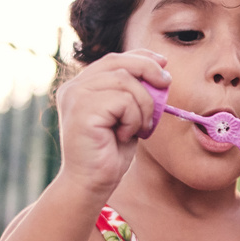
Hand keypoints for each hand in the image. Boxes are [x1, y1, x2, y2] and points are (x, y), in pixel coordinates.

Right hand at [54, 49, 168, 195]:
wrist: (91, 183)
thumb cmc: (110, 153)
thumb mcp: (126, 115)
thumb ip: (134, 92)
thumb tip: (160, 68)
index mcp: (81, 86)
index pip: (113, 59)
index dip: (141, 57)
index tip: (163, 64)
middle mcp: (73, 87)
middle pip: (119, 62)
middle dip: (149, 71)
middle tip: (166, 85)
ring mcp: (75, 96)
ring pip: (125, 81)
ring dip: (142, 106)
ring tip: (139, 128)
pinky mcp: (82, 110)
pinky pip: (123, 101)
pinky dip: (134, 119)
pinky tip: (124, 135)